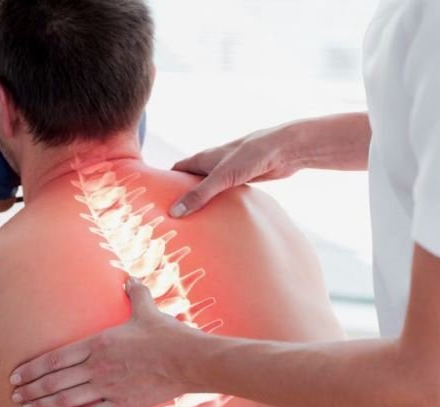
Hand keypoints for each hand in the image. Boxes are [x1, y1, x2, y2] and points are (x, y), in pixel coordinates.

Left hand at [9, 278, 196, 406]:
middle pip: (54, 381)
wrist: (188, 360)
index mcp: (98, 342)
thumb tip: (130, 279)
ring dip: (42, 404)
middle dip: (31, 389)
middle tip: (14, 395)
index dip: (32, 368)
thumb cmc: (166, 335)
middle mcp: (97, 367)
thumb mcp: (146, 309)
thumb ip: (134, 294)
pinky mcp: (121, 405)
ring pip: (66, 400)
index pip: (55, 358)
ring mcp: (108, 388)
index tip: (16, 375)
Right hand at [169, 126, 298, 217]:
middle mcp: (212, 164)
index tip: (155, 201)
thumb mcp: (221, 178)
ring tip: (192, 223)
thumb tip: (174, 212)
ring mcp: (227, 172)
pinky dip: (219, 205)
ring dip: (202, 202)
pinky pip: (224, 195)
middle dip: (182, 196)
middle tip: (172, 219)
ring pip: (208, 189)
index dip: (165, 183)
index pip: (176, 170)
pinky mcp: (242, 180)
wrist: (283, 150)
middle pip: (191, 181)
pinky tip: (218, 219)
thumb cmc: (251, 156)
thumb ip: (199, 194)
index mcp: (203, 159)